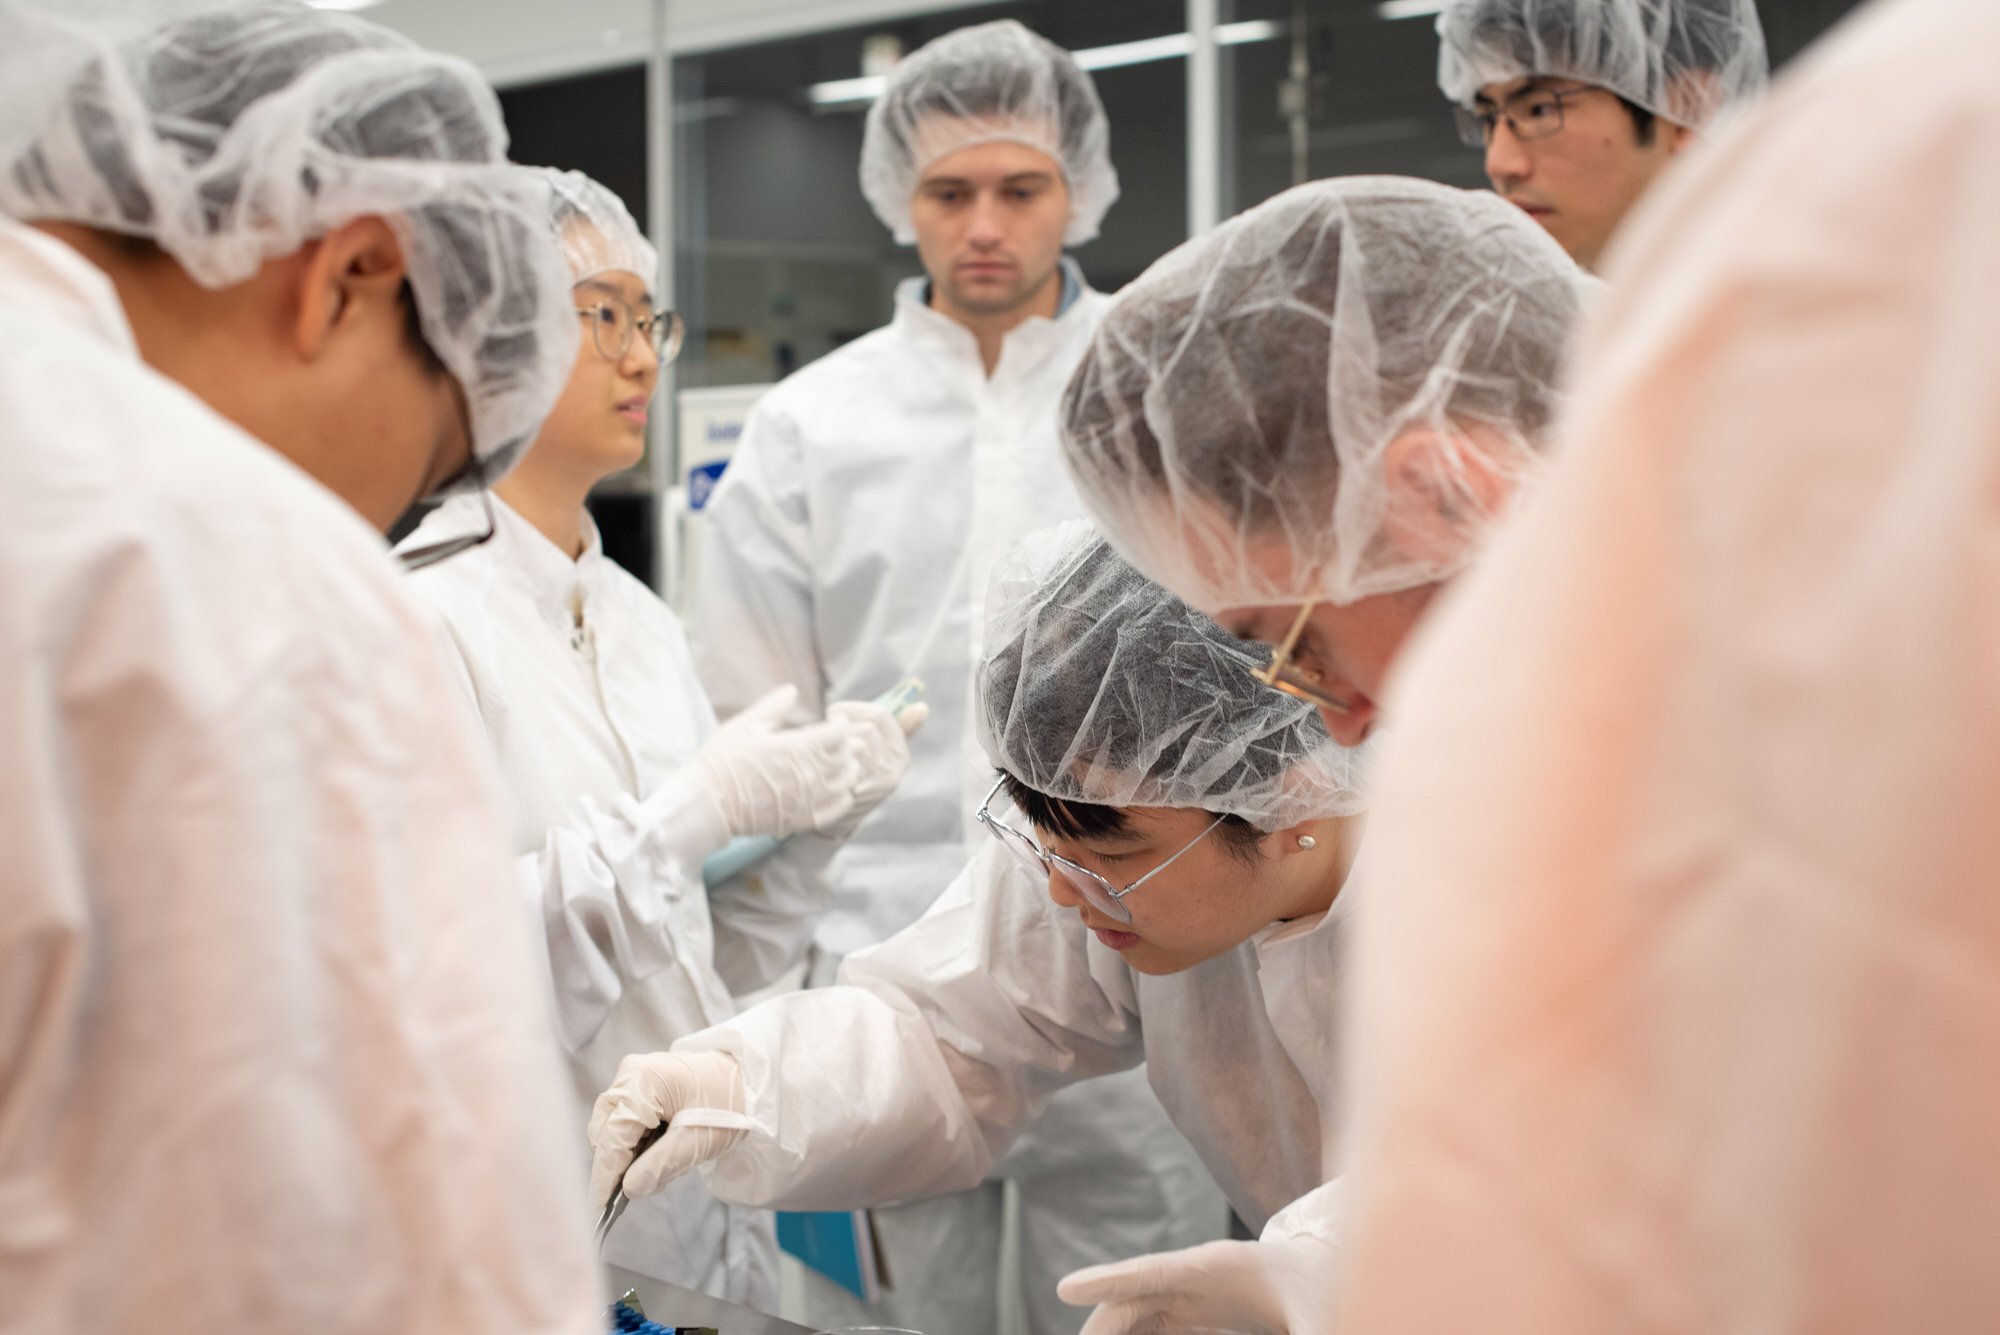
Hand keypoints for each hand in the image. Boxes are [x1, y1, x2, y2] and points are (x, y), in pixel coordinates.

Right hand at [588, 1050, 748, 1211]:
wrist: (749, 1082)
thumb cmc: (729, 1104)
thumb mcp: (699, 1141)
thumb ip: (660, 1166)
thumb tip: (628, 1189)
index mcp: (643, 1081)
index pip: (612, 1138)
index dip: (605, 1177)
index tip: (600, 1211)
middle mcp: (630, 1075)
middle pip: (606, 1134)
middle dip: (622, 1166)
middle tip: (654, 1183)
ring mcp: (633, 1079)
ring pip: (613, 1131)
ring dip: (632, 1157)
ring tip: (669, 1165)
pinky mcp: (640, 1089)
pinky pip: (625, 1125)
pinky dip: (639, 1145)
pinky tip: (665, 1151)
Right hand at [697, 684, 859, 838]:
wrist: (708, 805)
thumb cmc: (722, 762)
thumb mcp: (744, 726)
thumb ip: (772, 706)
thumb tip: (792, 689)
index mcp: (795, 747)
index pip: (839, 732)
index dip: (840, 723)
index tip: (834, 721)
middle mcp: (808, 773)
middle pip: (847, 755)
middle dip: (846, 744)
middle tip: (836, 740)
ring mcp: (808, 799)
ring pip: (847, 781)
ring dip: (847, 768)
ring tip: (836, 763)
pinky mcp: (804, 819)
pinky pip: (839, 808)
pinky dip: (843, 796)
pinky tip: (834, 789)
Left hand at [815, 698, 925, 840]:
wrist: (836, 814)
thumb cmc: (853, 771)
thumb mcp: (875, 749)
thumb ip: (893, 727)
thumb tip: (922, 708)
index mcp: (899, 750)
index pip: (881, 714)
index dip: (853, 709)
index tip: (836, 713)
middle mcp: (895, 767)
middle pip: (867, 729)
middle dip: (842, 728)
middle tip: (829, 735)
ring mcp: (879, 782)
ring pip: (857, 745)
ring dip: (836, 744)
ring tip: (827, 751)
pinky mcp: (861, 793)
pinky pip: (844, 764)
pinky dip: (830, 760)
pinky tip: (825, 765)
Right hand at [1058, 1233, 1341, 1334]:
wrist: (1324, 1272)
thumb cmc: (1326, 1288)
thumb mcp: (1322, 1317)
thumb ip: (1312, 1334)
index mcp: (1216, 1267)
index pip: (1151, 1271)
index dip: (1108, 1280)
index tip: (1065, 1287)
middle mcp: (1191, 1277)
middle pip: (1131, 1300)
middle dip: (1100, 1327)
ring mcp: (1187, 1293)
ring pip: (1134, 1316)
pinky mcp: (1192, 1311)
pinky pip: (1151, 1328)